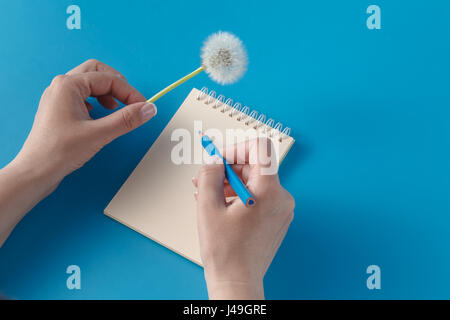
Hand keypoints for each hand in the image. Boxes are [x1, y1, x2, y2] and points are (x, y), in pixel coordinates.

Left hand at [0, 59, 155, 245]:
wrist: (36, 172)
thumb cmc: (60, 151)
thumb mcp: (99, 134)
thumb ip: (127, 119)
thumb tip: (149, 109)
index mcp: (68, 85)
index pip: (109, 79)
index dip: (130, 92)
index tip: (144, 107)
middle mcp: (61, 86)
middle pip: (96, 72)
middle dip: (117, 85)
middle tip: (131, 102)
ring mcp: (58, 97)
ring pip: (89, 83)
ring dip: (107, 93)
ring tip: (116, 109)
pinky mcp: (59, 109)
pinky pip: (82, 96)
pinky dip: (97, 101)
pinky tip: (100, 116)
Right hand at [193, 138, 294, 298]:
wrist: (237, 282)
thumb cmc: (226, 252)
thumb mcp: (208, 207)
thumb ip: (209, 176)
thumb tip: (213, 161)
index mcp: (269, 191)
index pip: (260, 148)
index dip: (237, 149)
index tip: (220, 160)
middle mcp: (281, 197)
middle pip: (254, 166)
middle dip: (227, 169)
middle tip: (204, 178)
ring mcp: (281, 209)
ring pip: (254, 181)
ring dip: (229, 183)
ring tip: (207, 195)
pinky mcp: (276, 218)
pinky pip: (258, 196)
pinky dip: (239, 195)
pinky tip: (220, 206)